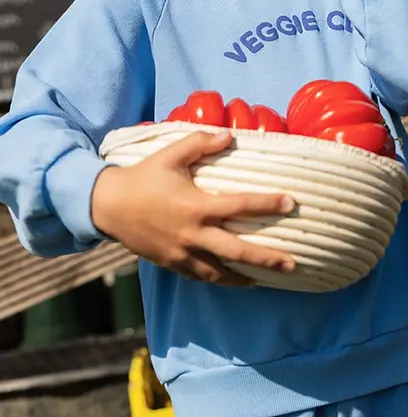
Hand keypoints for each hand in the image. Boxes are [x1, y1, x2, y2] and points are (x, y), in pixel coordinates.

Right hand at [91, 129, 295, 286]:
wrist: (107, 205)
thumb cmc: (142, 177)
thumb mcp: (170, 154)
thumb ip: (201, 143)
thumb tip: (229, 135)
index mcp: (196, 205)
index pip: (240, 205)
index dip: (266, 204)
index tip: (290, 203)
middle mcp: (192, 233)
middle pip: (236, 250)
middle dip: (266, 258)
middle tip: (291, 263)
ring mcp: (182, 253)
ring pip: (219, 272)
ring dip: (244, 277)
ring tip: (266, 279)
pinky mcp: (171, 263)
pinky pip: (200, 276)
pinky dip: (219, 280)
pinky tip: (234, 281)